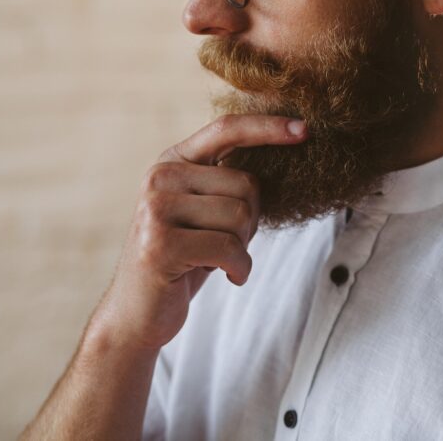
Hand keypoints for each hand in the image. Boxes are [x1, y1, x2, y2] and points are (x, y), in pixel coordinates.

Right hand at [90, 114, 307, 351]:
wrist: (137, 314)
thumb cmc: (186, 258)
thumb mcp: (206, 210)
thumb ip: (229, 181)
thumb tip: (288, 147)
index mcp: (173, 161)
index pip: (227, 129)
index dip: (268, 127)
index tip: (306, 129)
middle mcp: (160, 177)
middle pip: (247, 184)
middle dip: (252, 220)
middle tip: (226, 243)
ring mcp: (155, 210)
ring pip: (241, 216)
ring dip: (243, 247)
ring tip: (217, 259)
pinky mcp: (159, 244)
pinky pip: (229, 247)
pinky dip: (239, 267)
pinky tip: (227, 276)